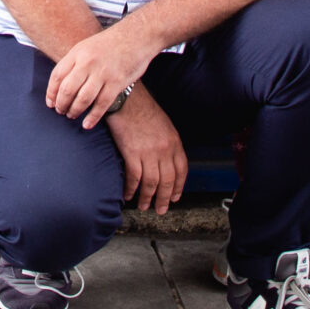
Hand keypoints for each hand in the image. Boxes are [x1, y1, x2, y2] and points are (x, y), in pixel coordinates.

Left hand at [46, 21, 155, 126]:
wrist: (137, 36)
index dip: (51, 92)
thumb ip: (74, 63)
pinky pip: (101, 104)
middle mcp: (88, 62)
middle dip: (61, 104)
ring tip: (72, 115)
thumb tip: (61, 85)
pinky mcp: (117, 83)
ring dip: (74, 111)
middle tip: (61, 111)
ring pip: (82, 99)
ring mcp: (102, 73)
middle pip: (67, 89)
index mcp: (78, 52)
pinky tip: (87, 124)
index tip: (50, 103)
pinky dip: (93, 117)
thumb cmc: (111, 43)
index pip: (57, 75)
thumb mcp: (87, 46)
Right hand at [108, 93, 189, 213]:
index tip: (175, 198)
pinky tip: (128, 194)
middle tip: (160, 210)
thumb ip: (167, 143)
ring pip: (151, 183)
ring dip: (147, 198)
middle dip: (164, 199)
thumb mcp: (164, 124)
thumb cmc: (143, 108)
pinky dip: (131, 189)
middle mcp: (164, 149)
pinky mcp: (132, 153)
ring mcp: (148, 152)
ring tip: (144, 206)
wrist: (127, 98)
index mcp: (174, 142)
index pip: (181, 171)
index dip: (179, 187)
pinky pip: (134, 178)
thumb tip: (166, 160)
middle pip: (167, 181)